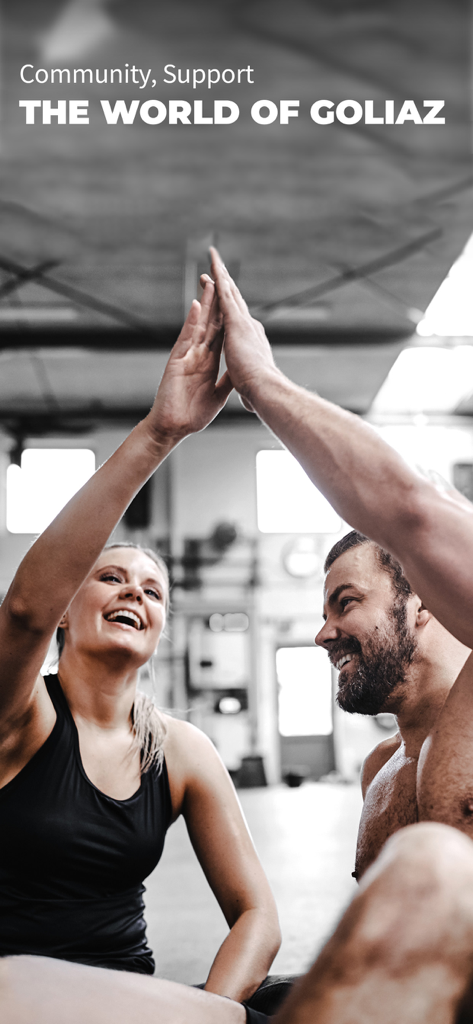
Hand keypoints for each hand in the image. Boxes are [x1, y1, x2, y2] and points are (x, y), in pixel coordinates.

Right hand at [146, 279, 232, 443]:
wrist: (174, 428)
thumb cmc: (193, 415)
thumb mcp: (218, 395)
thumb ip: (227, 380)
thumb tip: (241, 371)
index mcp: (209, 362)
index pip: (221, 334)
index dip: (228, 317)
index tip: (236, 300)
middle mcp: (198, 355)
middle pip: (210, 323)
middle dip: (217, 302)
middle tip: (222, 278)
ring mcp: (187, 356)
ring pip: (199, 325)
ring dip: (205, 304)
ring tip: (210, 282)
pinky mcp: (177, 360)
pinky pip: (186, 337)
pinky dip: (192, 322)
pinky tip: (197, 306)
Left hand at [209, 247, 278, 401]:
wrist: (266, 391)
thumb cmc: (260, 395)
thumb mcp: (250, 389)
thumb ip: (248, 389)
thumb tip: (251, 401)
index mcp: (250, 344)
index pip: (238, 323)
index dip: (231, 310)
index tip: (226, 300)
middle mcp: (249, 328)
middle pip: (235, 302)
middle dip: (226, 286)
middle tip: (219, 268)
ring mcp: (243, 323)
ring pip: (230, 293)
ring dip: (222, 276)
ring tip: (214, 259)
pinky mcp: (236, 321)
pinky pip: (225, 296)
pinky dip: (219, 281)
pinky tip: (212, 268)